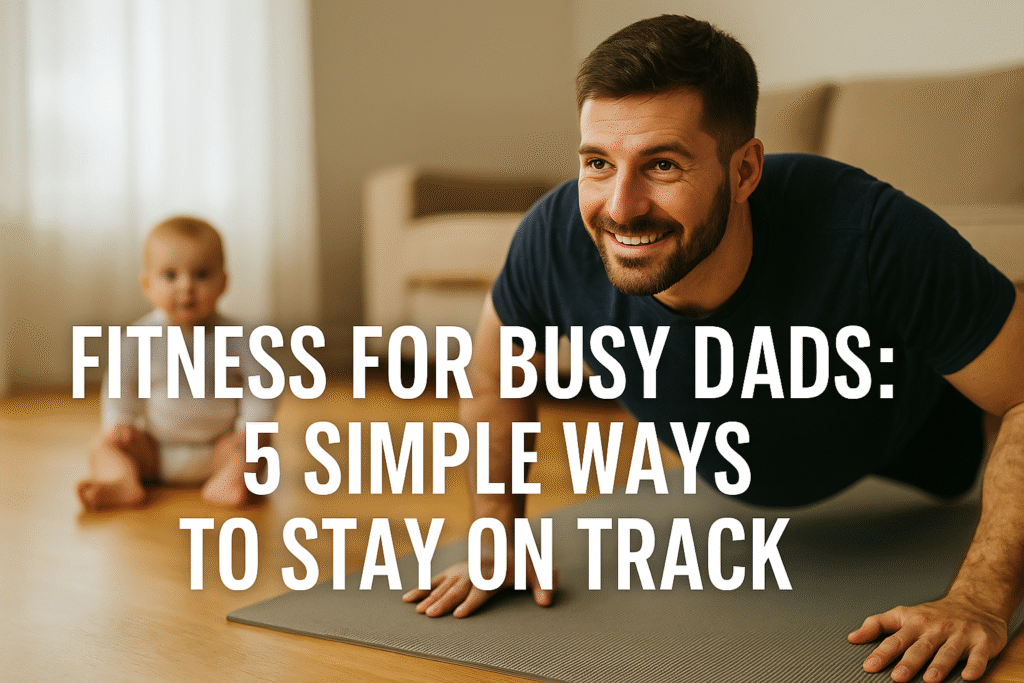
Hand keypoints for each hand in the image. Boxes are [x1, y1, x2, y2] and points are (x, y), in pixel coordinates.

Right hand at [401, 556, 556, 617]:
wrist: (500, 534)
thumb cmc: (519, 557)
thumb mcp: (536, 568)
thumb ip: (543, 584)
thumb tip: (547, 603)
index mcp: (492, 575)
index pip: (480, 591)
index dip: (470, 602)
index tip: (458, 614)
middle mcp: (473, 574)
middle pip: (456, 590)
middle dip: (443, 603)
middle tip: (430, 615)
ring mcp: (460, 572)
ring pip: (442, 586)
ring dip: (430, 598)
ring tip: (419, 612)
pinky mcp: (451, 572)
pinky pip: (433, 581)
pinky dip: (421, 589)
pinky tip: (408, 599)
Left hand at [848, 596, 1007, 681]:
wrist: (974, 602)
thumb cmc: (935, 614)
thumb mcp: (902, 614)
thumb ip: (877, 625)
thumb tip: (853, 638)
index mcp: (914, 623)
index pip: (895, 640)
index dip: (881, 653)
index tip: (869, 666)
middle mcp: (936, 628)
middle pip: (920, 647)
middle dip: (908, 663)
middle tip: (897, 677)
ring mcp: (959, 634)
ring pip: (948, 651)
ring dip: (939, 665)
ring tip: (930, 680)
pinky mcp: (982, 641)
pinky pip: (978, 656)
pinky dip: (974, 666)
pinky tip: (968, 676)